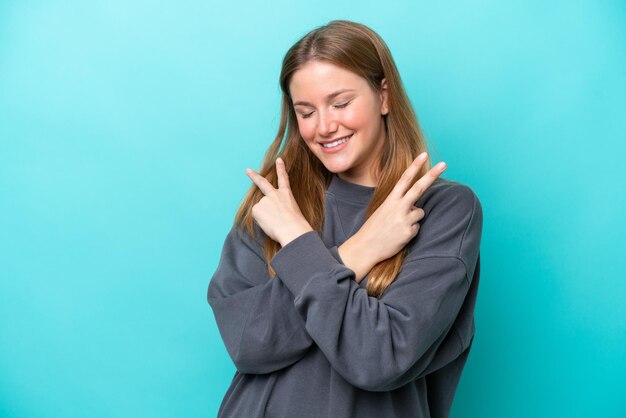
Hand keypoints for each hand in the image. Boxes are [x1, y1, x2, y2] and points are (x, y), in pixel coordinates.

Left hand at [246, 158, 313, 246]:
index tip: (279, 160)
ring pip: (261, 210)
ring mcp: (264, 200)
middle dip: (254, 176)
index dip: (281, 168)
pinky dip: (261, 221)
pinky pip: (257, 217)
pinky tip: (269, 224)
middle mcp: (274, 195)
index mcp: (286, 194)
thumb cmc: (296, 225)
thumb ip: (280, 208)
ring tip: (275, 223)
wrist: (292, 230)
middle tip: (247, 170)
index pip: (284, 178)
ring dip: (266, 217)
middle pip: (262, 183)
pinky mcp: (257, 208)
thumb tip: (269, 212)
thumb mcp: (292, 211)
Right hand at [341, 152, 445, 275]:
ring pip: (421, 212)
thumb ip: (399, 204)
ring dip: (414, 218)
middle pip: (419, 188)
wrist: (365, 247)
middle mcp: (398, 207)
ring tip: (399, 225)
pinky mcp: (409, 232)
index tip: (424, 155)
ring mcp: (404, 219)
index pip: (405, 179)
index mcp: (390, 200)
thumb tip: (416, 205)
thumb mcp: (383, 210)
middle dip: (432, 174)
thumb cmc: (375, 228)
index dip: (415, 166)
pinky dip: (410, 231)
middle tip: (444, 163)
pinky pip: (417, 227)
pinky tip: (399, 235)